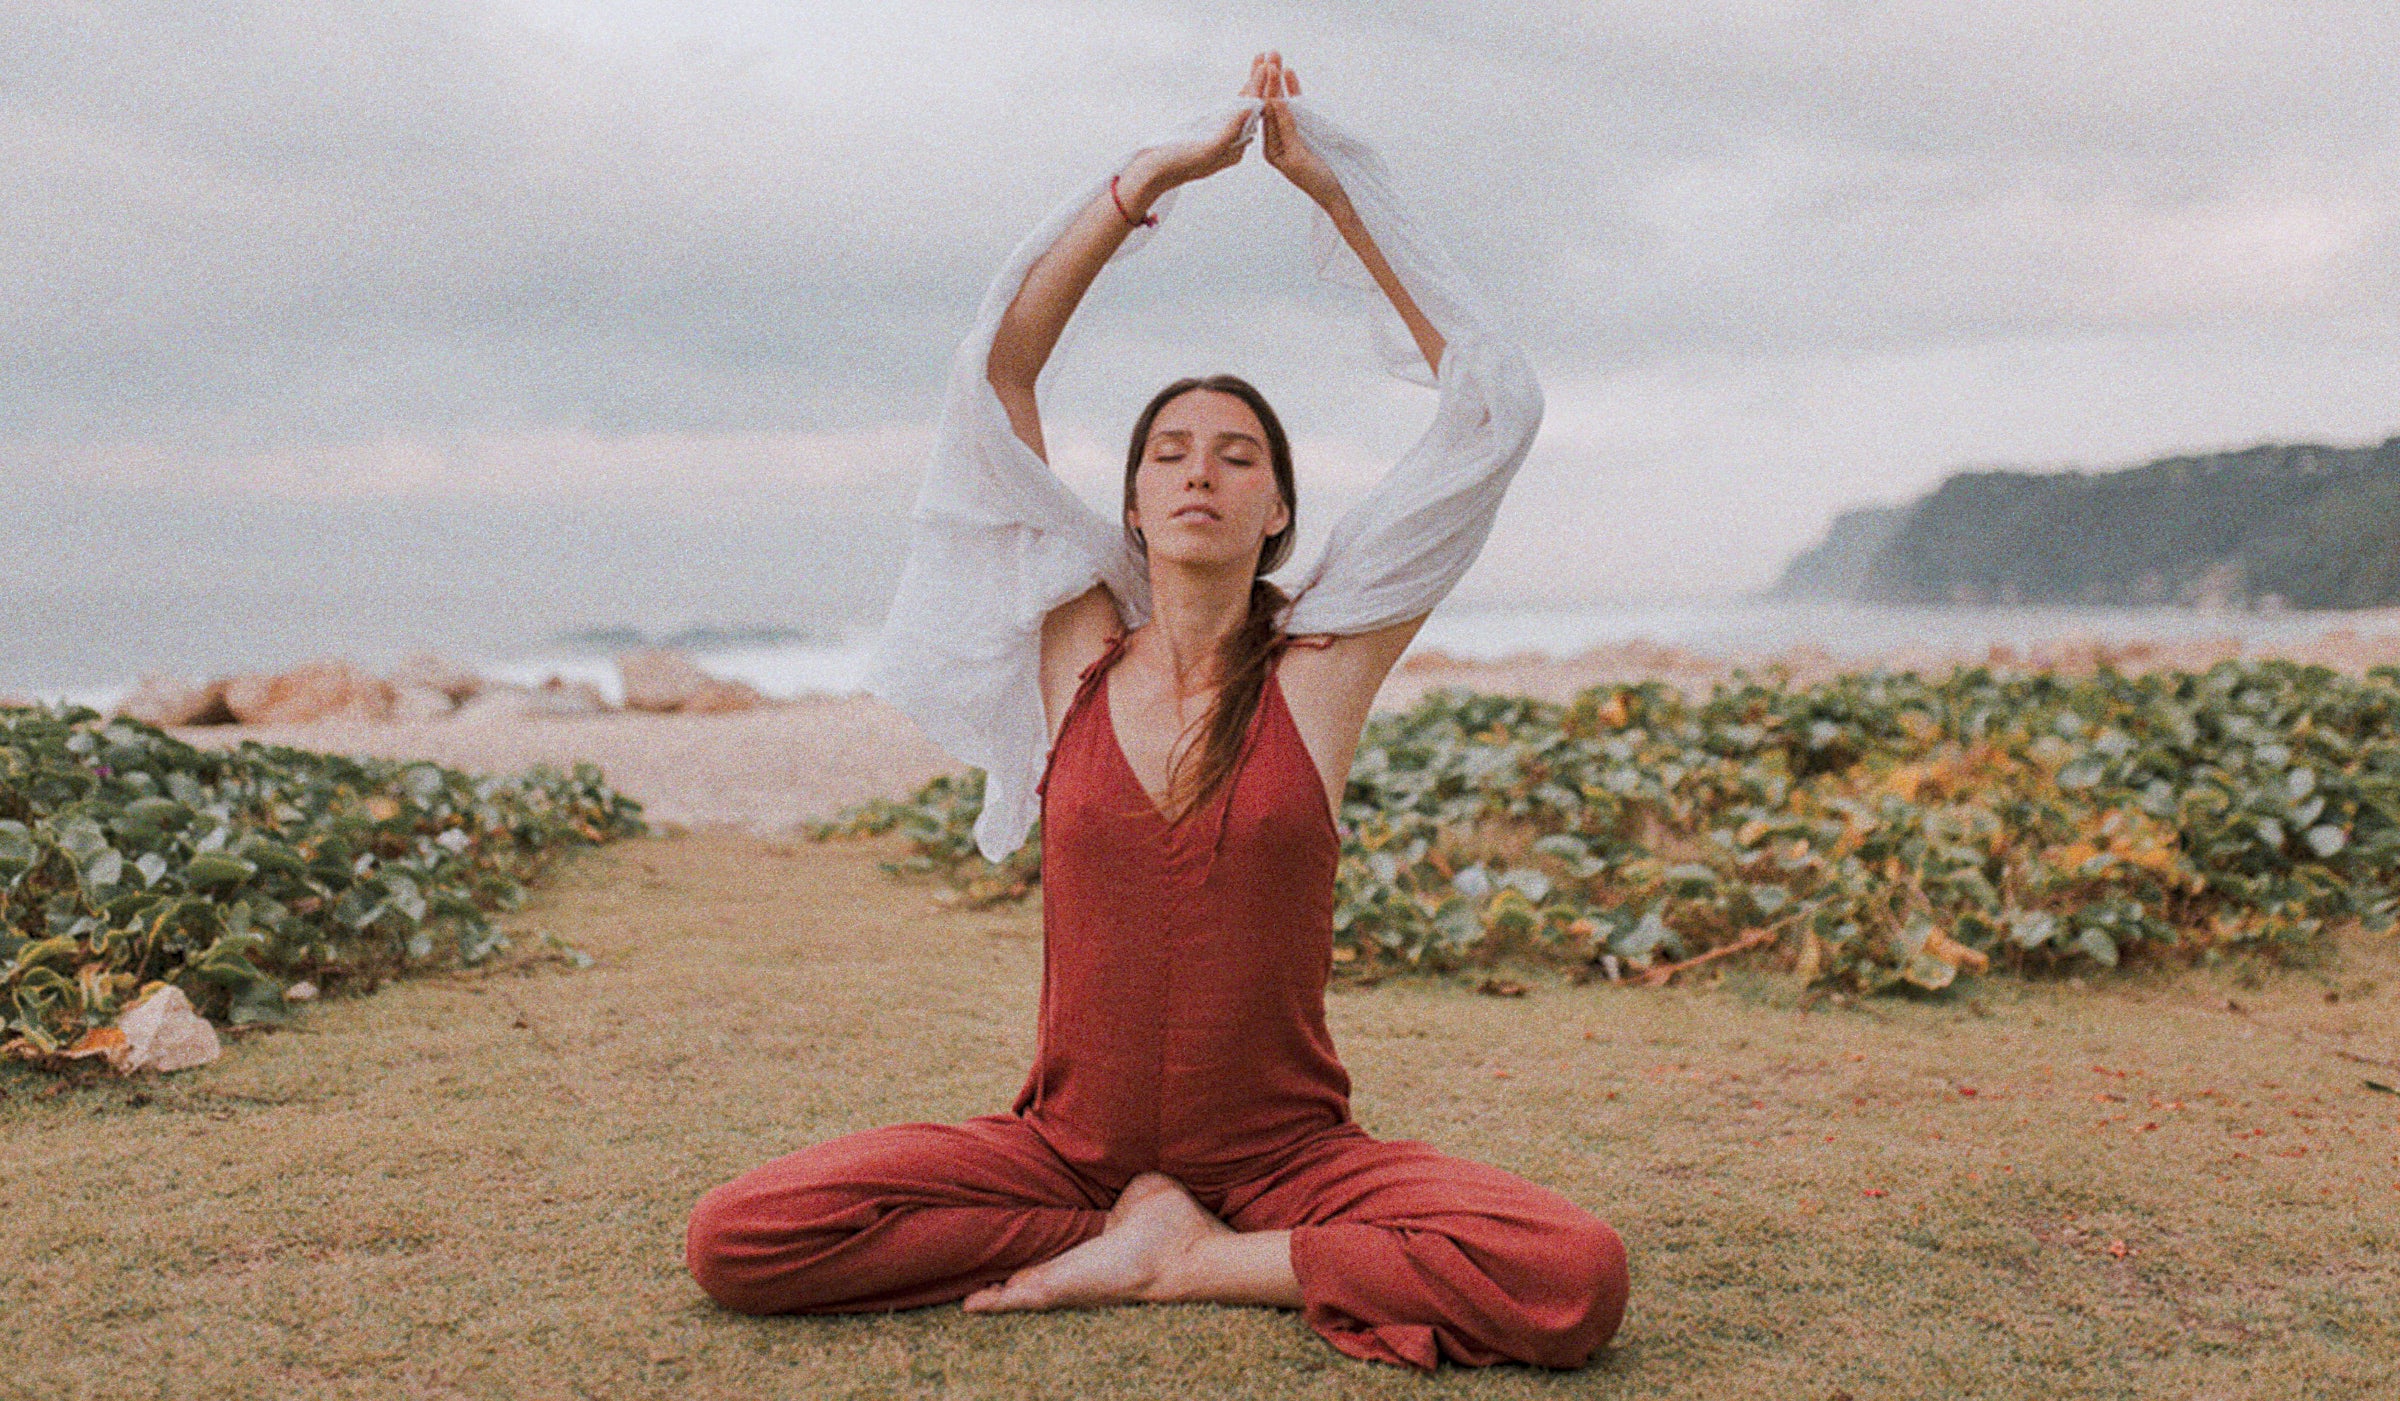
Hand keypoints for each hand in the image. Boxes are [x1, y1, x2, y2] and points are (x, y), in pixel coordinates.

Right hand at [1129, 54, 1272, 193]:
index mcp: (1235, 149)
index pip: (1254, 115)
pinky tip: (1244, 84)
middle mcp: (1232, 144)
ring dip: (1251, 84)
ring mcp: (1222, 138)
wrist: (1152, 172)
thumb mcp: (1206, 150)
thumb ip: (1229, 132)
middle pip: (1251, 108)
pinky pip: (1230, 111)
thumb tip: (1248, 110)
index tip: (1268, 67)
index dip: (1262, 89)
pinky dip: (1239, 94)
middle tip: (1269, 56)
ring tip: (1260, 62)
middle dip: (1260, 82)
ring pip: (1242, 107)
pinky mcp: (1210, 134)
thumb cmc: (1175, 165)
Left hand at [1256, 52, 1341, 206]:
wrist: (1339, 196)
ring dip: (1279, 80)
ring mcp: (1290, 136)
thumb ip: (1287, 128)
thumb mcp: (1298, 156)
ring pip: (1283, 104)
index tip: (1267, 69)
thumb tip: (1274, 102)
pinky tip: (1290, 75)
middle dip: (1270, 79)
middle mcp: (1277, 141)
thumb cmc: (1318, 181)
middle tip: (1270, 54)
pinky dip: (1293, 91)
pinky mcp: (1304, 133)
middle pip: (1271, 105)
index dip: (1266, 90)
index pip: (1265, 115)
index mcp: (1271, 149)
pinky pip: (1297, 109)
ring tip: (1277, 57)